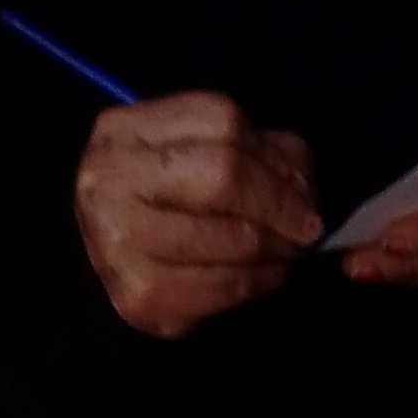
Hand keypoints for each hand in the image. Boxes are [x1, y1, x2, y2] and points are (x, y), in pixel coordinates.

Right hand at [73, 94, 319, 336]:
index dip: (273, 157)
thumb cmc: (164, 202)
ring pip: (230, 238)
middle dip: (278, 204)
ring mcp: (117, 239)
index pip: (221, 123)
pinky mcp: (136, 294)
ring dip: (276, 248)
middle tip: (306, 227)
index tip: (302, 187)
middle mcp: (111, 178)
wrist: (113, 259)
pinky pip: (222, 286)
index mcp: (127, 130)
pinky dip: (259, 282)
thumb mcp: (203, 155)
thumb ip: (261, 152)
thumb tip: (301, 184)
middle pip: (223, 176)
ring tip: (288, 251)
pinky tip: (266, 275)